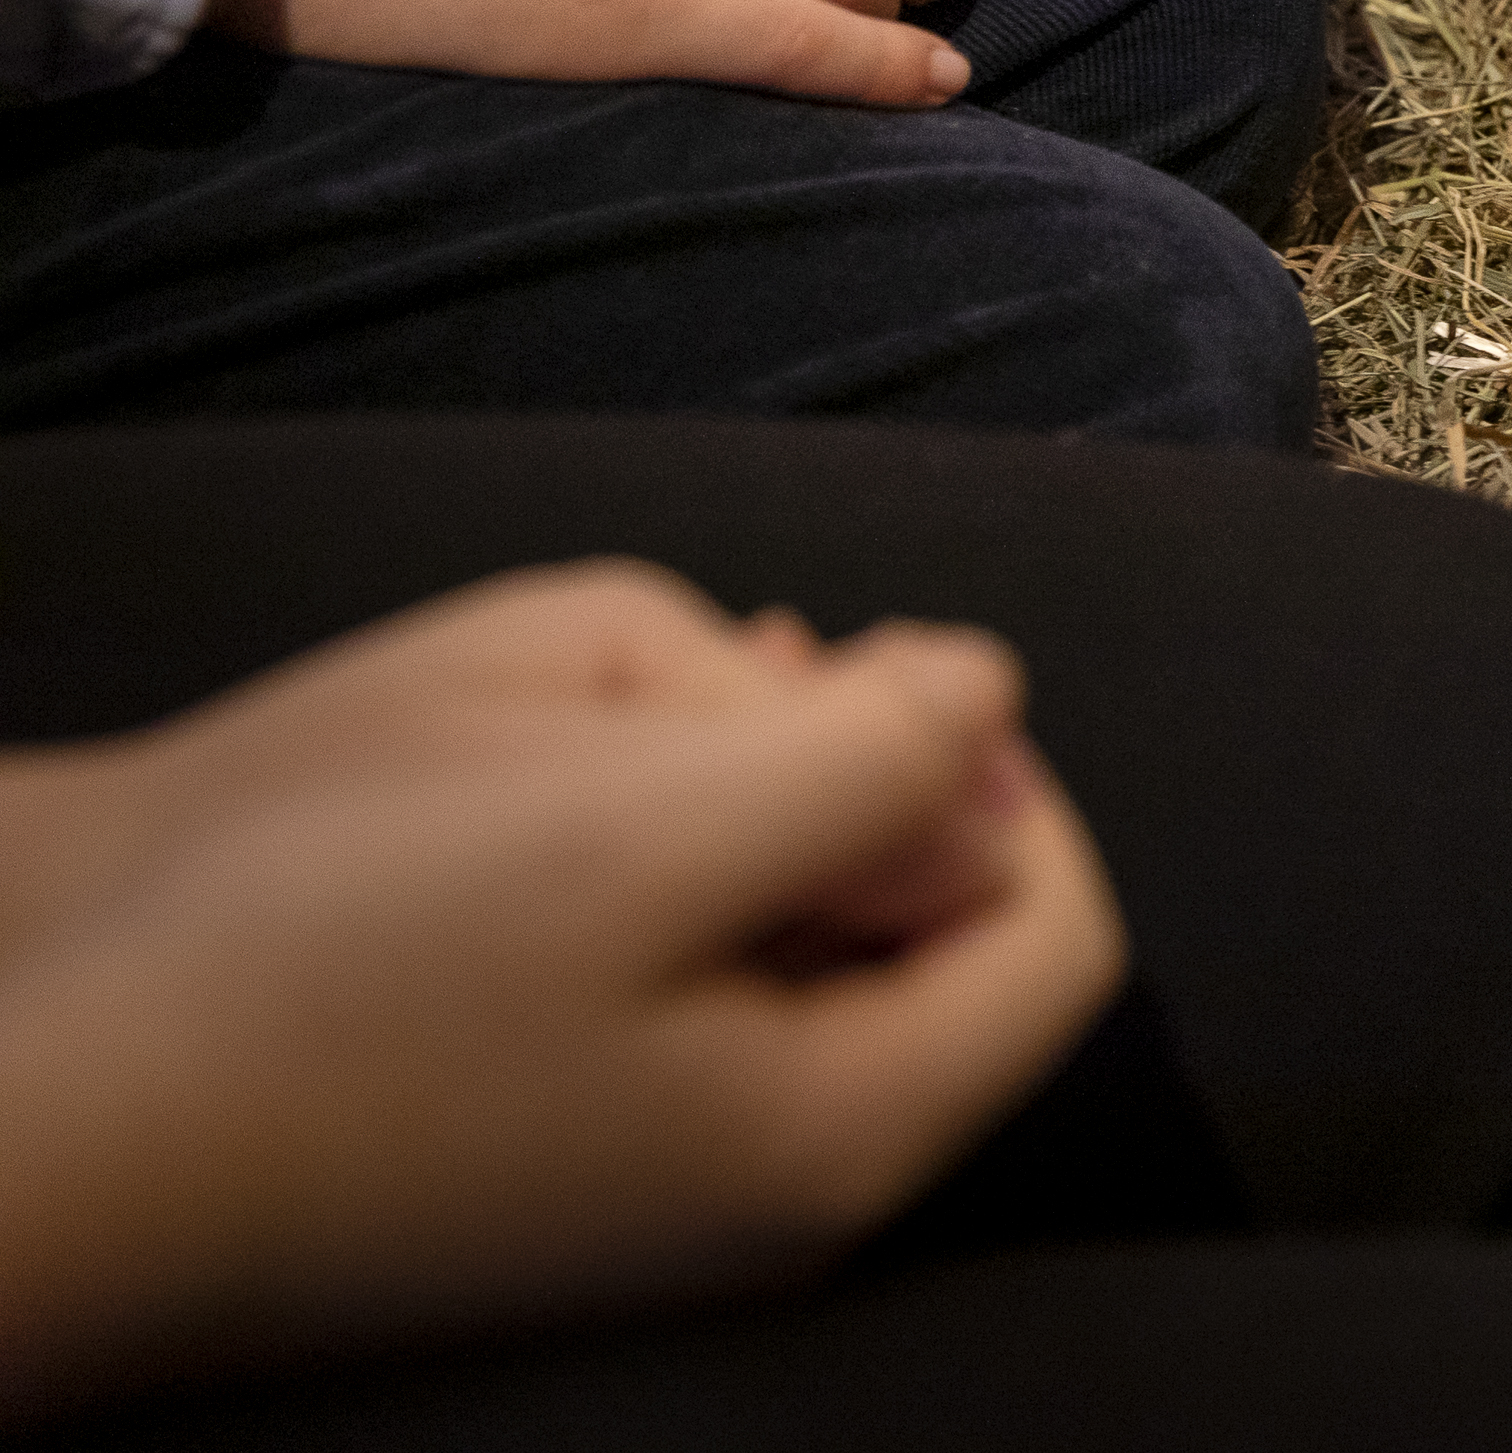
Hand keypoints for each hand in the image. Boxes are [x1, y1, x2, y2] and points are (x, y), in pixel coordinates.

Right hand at [0, 566, 1118, 1420]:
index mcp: (841, 1132)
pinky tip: (496, 794)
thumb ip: (873, 761)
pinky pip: (646, 947)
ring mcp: (649, 1168)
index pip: (1055, 930)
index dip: (993, 773)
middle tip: (690, 688)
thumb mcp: (645, 817)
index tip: (863, 682)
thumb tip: (988, 709)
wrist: (30, 1100)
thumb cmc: (325, 962)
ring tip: (554, 742)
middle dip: (825, 760)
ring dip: (697, 782)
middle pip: (919, 909)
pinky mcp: (534, 1124)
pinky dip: (604, 844)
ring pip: (771, 903)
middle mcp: (771, 1183)